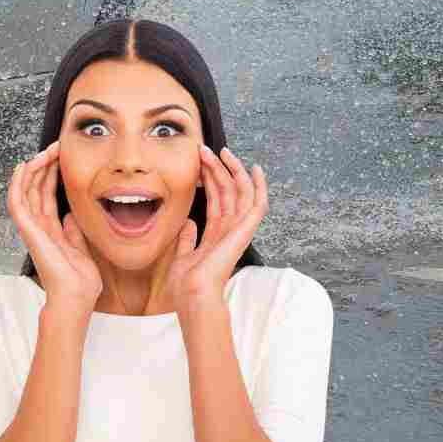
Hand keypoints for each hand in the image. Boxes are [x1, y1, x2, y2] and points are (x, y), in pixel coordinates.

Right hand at [8, 140, 103, 318]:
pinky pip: (17, 202)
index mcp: (52, 230)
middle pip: (36, 188)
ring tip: (44, 151)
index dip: (53, 173)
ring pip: (25, 190)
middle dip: (45, 164)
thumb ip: (74, 231)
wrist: (75, 299)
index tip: (63, 155)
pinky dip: (17, 183)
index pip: (47, 195)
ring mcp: (32, 229)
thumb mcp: (82, 249)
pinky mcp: (28, 231)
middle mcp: (39, 227)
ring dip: (33, 168)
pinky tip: (22, 167)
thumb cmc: (80, 283)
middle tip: (56, 145)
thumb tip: (71, 214)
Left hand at [167, 145, 267, 312]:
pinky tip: (255, 168)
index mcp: (216, 234)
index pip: (216, 199)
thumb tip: (189, 222)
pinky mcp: (245, 230)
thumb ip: (188, 238)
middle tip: (204, 149)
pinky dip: (259, 186)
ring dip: (231, 170)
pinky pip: (258, 204)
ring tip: (220, 151)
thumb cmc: (187, 281)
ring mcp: (239, 229)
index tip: (199, 161)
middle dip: (216, 168)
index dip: (209, 179)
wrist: (193, 292)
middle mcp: (230, 229)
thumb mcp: (183, 254)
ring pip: (240, 191)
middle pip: (227, 191)